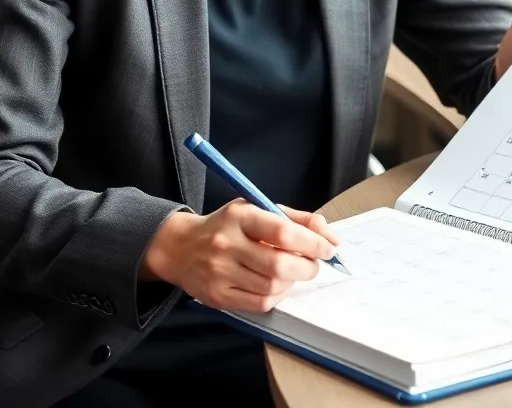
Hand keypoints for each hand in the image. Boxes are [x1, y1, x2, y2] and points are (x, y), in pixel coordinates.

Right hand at [140, 199, 340, 313]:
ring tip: (294, 271)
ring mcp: (220, 272)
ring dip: (293, 281)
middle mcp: (227, 244)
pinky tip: (278, 284)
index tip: (328, 247)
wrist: (182, 248)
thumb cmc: (228, 225)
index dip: (311, 242)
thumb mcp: (257, 208)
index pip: (282, 231)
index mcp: (240, 216)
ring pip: (272, 286)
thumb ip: (296, 219)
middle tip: (314, 264)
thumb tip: (330, 236)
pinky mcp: (218, 296)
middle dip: (307, 267)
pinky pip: (259, 303)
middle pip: (279, 264)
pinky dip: (278, 295)